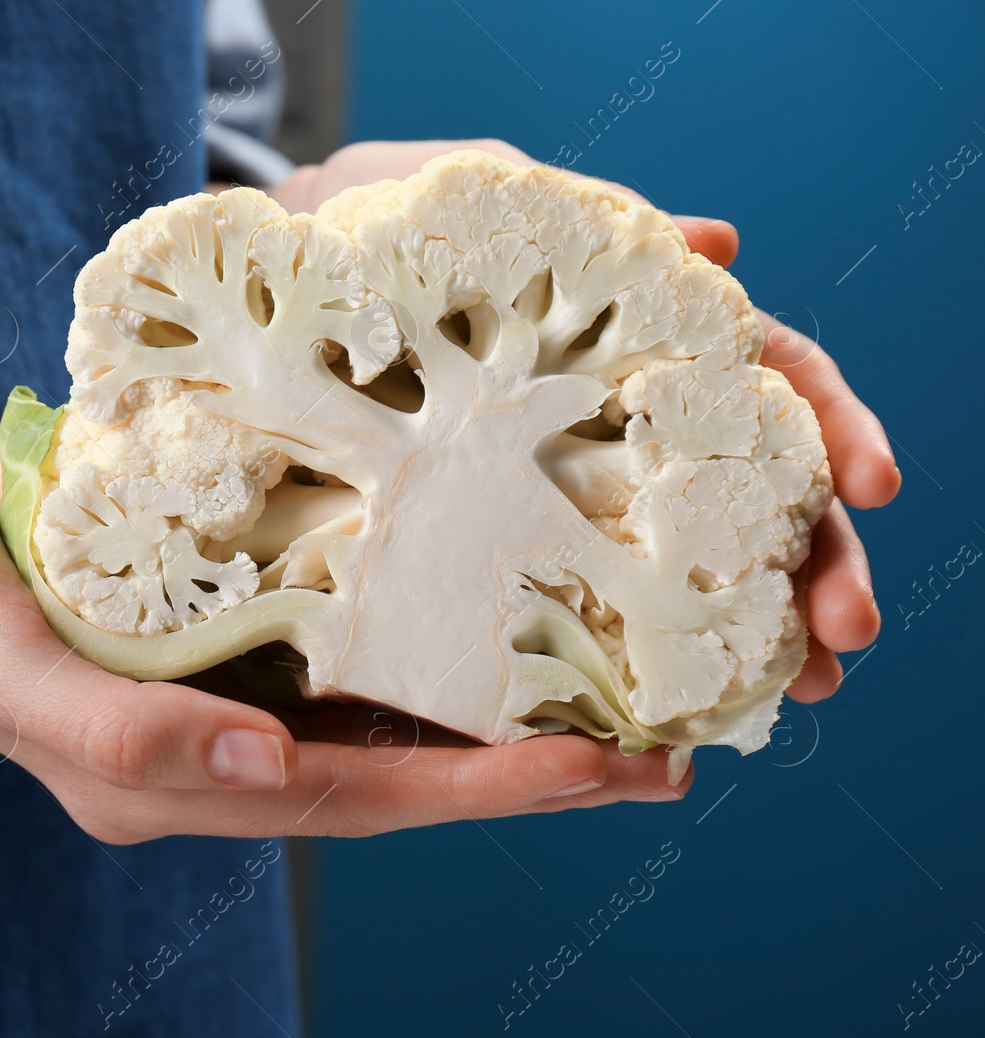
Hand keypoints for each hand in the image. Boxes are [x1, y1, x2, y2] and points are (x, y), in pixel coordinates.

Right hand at [0, 424, 682, 845]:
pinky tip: (503, 613)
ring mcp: (221, 697)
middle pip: (394, 772)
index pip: (351, 798)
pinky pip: (348, 651)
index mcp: (164, 787)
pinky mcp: (225, 634)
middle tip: (663, 751)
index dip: (478, 789)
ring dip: (497, 711)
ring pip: (384, 716)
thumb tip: (269, 768)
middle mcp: (213, 757)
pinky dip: (432, 643)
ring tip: (619, 693)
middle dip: (524, 768)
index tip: (598, 768)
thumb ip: (119, 732)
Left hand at [270, 139, 899, 703]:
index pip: (766, 384)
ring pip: (678, 566)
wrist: (284, 264)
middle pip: (747, 495)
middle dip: (812, 563)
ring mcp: (556, 488)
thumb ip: (593, 219)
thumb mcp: (485, 198)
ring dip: (751, 633)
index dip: (830, 429)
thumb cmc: (387, 220)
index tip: (873, 483)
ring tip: (800, 692)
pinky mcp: (488, 543)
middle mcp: (615, 424)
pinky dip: (628, 664)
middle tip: (844, 636)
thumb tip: (719, 244)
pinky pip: (567, 608)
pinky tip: (664, 720)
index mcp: (640, 340)